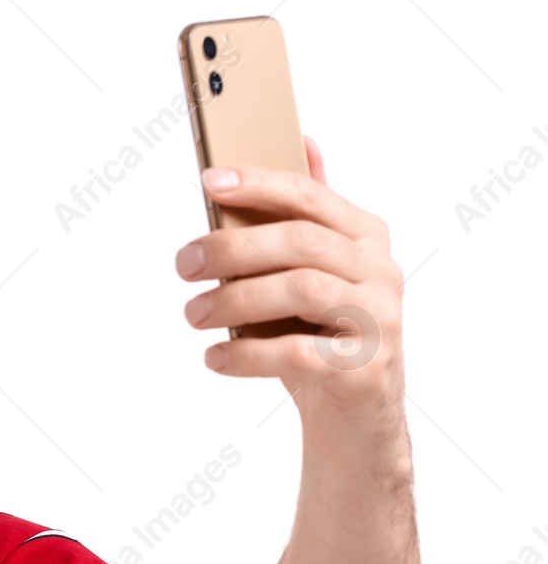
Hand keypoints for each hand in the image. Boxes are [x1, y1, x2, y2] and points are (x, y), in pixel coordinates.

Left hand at [174, 138, 408, 472]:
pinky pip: (297, 352)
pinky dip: (246, 355)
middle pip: (300, 242)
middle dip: (232, 247)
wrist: (356, 421)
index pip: (309, 197)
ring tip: (193, 314)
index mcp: (366, 237)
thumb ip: (306, 217)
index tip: (209, 182)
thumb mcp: (313, 274)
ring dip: (234, 300)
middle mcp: (380, 272)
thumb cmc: (322, 338)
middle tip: (183, 265)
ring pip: (301, 290)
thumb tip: (303, 142)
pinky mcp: (364, 371)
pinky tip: (214, 358)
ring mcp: (378, 321)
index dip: (260, 184)